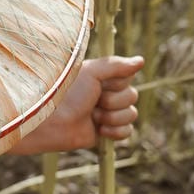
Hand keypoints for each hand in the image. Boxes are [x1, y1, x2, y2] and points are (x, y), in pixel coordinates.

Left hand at [13, 55, 143, 155]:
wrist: (51, 121)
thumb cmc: (66, 92)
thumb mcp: (92, 72)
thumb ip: (117, 65)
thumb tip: (141, 60)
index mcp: (102, 78)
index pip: (128, 78)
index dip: (117, 83)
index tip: (100, 84)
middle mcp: (106, 94)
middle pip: (132, 96)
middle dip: (114, 101)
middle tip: (93, 102)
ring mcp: (107, 114)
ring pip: (131, 114)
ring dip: (112, 117)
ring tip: (93, 117)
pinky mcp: (106, 133)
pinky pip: (127, 132)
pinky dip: (115, 131)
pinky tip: (99, 130)